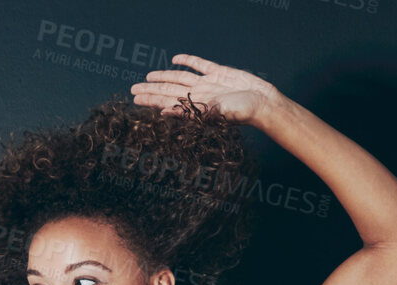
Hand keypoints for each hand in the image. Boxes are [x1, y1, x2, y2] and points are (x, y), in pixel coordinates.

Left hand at [129, 54, 283, 124]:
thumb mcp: (213, 113)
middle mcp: (198, 94)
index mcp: (194, 105)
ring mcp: (208, 83)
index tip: (135, 98)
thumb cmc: (241, 113)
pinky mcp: (220, 73)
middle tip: (133, 88)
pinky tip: (176, 59)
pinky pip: (200, 65)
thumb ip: (189, 112)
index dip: (150, 99)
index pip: (166, 101)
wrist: (263, 103)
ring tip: (148, 76)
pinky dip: (188, 61)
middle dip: (151, 89)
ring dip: (164, 76)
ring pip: (180, 78)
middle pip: (169, 89)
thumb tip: (163, 113)